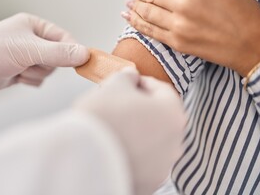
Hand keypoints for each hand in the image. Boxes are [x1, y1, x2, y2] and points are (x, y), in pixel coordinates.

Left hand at [0, 13, 89, 94]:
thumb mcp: (30, 50)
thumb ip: (59, 53)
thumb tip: (86, 54)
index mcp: (35, 26)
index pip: (64, 38)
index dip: (72, 50)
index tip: (80, 62)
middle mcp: (33, 39)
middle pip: (58, 57)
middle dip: (45, 64)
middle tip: (30, 63)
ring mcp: (28, 56)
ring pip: (49, 70)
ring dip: (36, 73)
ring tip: (19, 69)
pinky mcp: (23, 70)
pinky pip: (39, 79)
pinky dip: (30, 80)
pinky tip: (16, 77)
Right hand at [74, 68, 185, 194]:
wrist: (85, 158)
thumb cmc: (103, 118)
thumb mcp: (114, 84)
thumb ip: (127, 76)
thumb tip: (131, 77)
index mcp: (172, 113)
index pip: (161, 89)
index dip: (142, 82)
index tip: (127, 82)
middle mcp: (175, 141)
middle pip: (158, 116)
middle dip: (140, 108)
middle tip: (118, 104)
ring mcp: (164, 165)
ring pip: (152, 140)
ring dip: (138, 131)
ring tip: (114, 127)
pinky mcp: (150, 183)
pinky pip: (143, 161)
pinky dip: (133, 152)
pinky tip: (114, 147)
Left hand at [122, 0, 259, 76]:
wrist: (251, 43)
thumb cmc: (241, 11)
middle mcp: (184, 2)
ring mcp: (178, 24)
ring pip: (146, 12)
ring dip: (135, 5)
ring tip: (132, 2)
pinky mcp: (176, 42)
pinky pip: (149, 30)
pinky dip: (135, 22)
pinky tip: (128, 16)